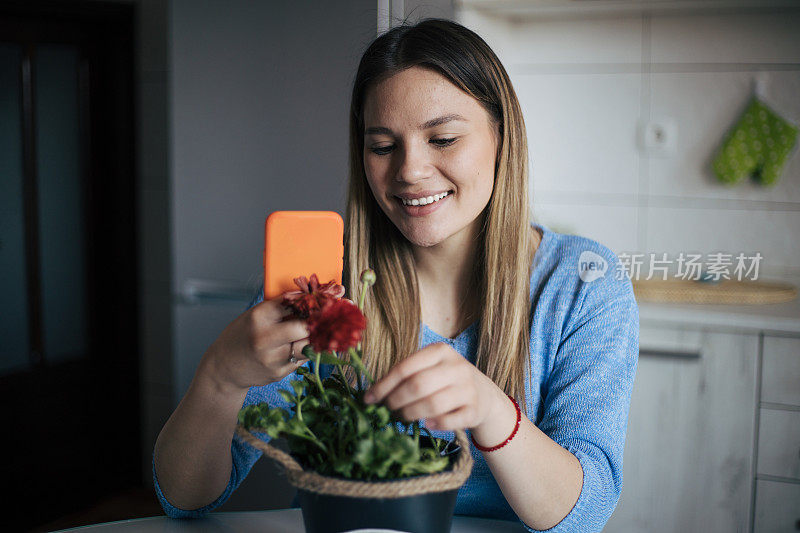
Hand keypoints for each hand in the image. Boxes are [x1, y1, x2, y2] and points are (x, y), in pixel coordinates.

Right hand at [197, 294, 311, 394]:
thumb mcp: (253, 316)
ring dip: (315, 337)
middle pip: (305, 327)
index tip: (320, 298)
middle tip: (323, 316)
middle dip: (317, 320)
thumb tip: (309, 299)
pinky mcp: (279, 372)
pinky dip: (305, 350)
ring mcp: (273, 358)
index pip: (293, 303)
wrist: (224, 368)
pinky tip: (299, 345)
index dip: (310, 300)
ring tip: (314, 331)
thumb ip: (278, 308)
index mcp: (258, 317)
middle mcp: (265, 338)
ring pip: (309, 345)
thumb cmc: (241, 336)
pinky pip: (303, 358)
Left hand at [363, 342, 503, 431]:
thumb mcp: (430, 368)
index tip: (368, 399)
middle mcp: (456, 367)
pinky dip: (433, 424)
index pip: (405, 368)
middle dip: (395, 401)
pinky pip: (449, 421)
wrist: (485, 395)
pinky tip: (425, 424)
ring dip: (410, 414)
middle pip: (417, 385)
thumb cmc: (447, 381)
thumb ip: (406, 376)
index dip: (383, 385)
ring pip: (431, 404)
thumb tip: (373, 395)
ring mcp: (468, 389)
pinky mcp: (474, 410)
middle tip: (386, 410)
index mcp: (440, 351)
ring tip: (401, 418)